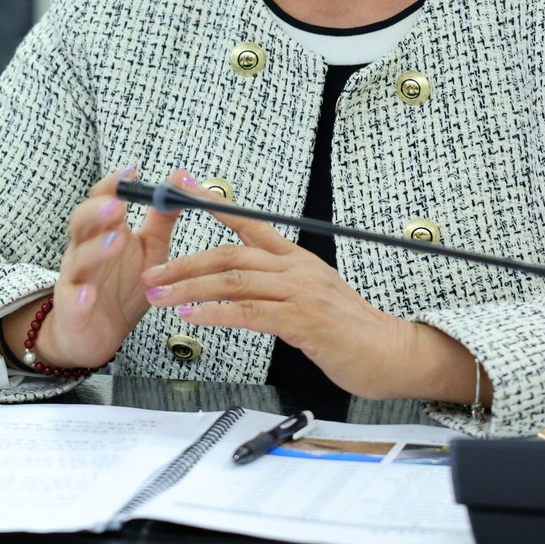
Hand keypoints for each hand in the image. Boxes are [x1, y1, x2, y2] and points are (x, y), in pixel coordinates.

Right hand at [0, 167, 181, 370]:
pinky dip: (79, 297)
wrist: (97, 334)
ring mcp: (76, 279)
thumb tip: (180, 181)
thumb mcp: (149, 251)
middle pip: (81, 223)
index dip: (113, 185)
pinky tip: (88, 294)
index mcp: (103, 233)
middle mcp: (85, 251)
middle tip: (118, 205)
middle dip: (97, 212)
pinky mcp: (72, 310)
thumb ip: (162, 219)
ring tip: (115, 240)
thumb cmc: (123, 288)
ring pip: (77, 259)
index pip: (102, 201)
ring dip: (95, 249)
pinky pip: (72, 301)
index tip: (133, 170)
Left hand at [139, 178, 484, 403]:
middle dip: (185, 263)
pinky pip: (249, 313)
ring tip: (160, 297)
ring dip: (191, 288)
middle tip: (153, 273)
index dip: (213, 206)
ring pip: (234, 282)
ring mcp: (300, 293)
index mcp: (296, 258)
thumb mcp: (312, 294)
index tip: (181, 190)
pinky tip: (193, 316)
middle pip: (231, 255)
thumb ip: (280, 282)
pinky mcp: (303, 321)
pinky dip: (216, 313)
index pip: (249, 224)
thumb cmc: (350, 330)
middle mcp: (296, 269)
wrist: (391, 353)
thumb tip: (245, 279)